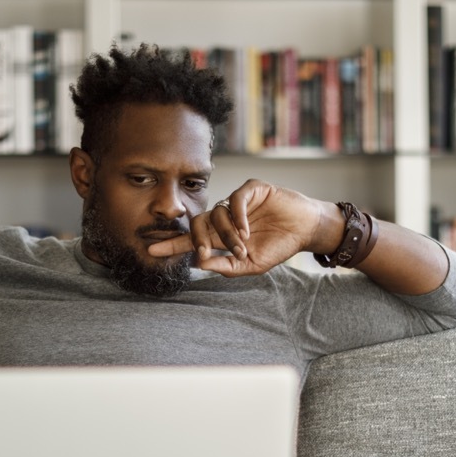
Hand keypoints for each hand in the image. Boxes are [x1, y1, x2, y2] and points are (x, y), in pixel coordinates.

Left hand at [147, 179, 342, 276]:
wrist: (304, 230)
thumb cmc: (279, 247)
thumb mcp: (251, 265)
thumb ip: (226, 266)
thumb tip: (199, 263)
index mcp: (221, 235)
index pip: (191, 239)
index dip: (172, 244)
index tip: (151, 249)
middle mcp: (224, 217)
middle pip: (197, 223)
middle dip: (197, 239)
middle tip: (204, 252)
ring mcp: (236, 202)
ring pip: (217, 214)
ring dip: (228, 235)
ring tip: (243, 247)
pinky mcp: (251, 190)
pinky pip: (234, 200)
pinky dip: (237, 216)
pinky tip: (246, 230)